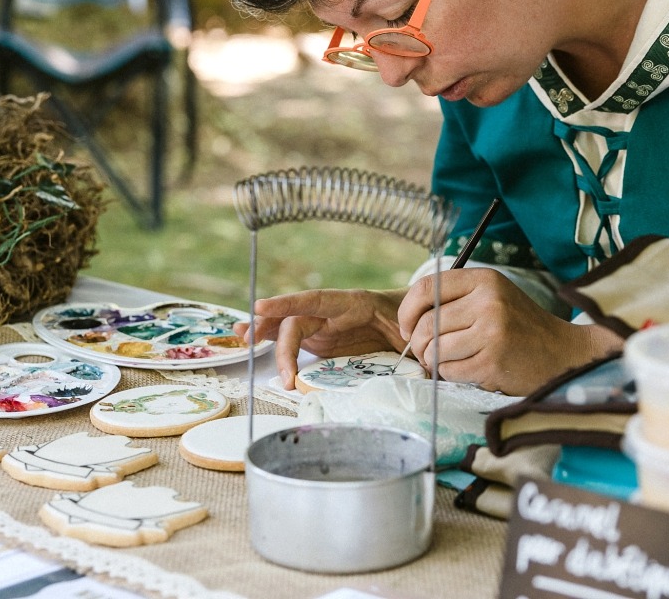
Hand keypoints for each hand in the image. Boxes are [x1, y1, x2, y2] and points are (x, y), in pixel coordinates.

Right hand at [235, 288, 405, 389]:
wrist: (413, 319)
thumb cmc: (412, 323)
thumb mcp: (414, 333)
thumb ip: (415, 346)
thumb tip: (428, 368)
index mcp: (353, 303)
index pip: (317, 300)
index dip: (288, 303)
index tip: (262, 307)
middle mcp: (332, 312)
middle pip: (297, 321)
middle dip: (274, 332)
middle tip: (256, 348)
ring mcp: (323, 326)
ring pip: (287, 327)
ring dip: (263, 332)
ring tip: (240, 336)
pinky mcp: (319, 340)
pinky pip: (291, 339)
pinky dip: (271, 341)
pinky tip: (248, 341)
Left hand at [397, 269, 621, 394]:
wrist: (562, 354)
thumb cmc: (519, 327)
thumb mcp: (493, 296)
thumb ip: (456, 298)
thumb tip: (408, 317)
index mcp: (484, 280)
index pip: (426, 288)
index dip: (407, 311)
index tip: (407, 327)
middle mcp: (487, 302)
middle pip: (426, 324)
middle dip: (419, 344)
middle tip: (426, 353)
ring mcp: (491, 332)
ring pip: (435, 349)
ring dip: (434, 361)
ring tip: (450, 361)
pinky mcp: (492, 362)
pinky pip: (450, 370)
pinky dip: (451, 374)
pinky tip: (467, 370)